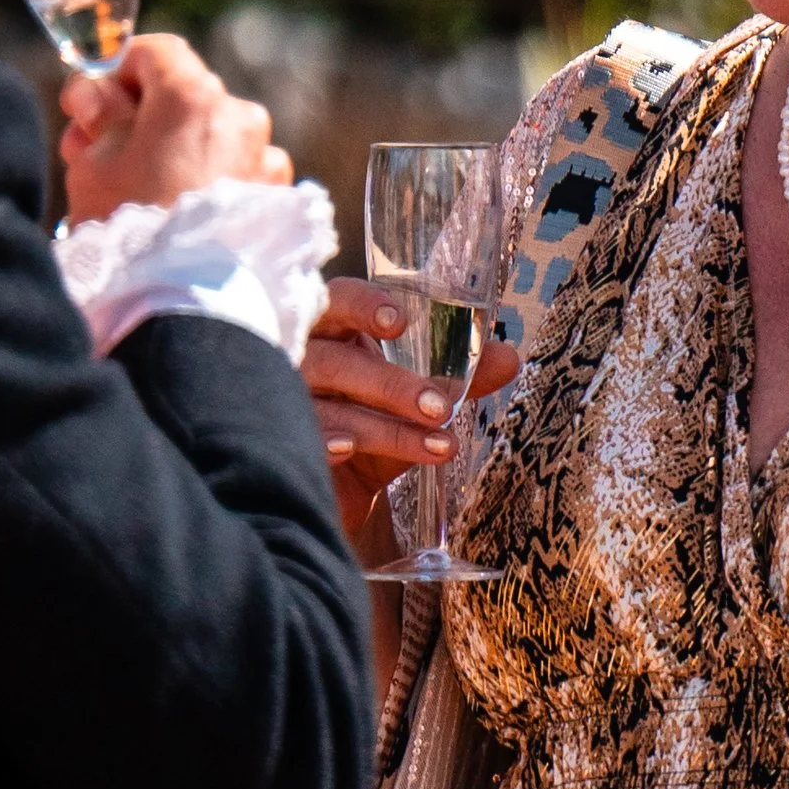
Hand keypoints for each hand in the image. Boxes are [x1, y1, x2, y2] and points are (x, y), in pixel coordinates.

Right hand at [59, 32, 294, 220]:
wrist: (180, 303)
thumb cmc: (128, 226)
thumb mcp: (94, 160)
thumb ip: (101, 115)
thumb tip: (103, 97)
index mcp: (195, 96)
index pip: (157, 53)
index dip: (117, 72)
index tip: (91, 104)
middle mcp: (242, 117)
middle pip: (185, 96)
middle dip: (140, 115)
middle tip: (95, 150)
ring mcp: (266, 159)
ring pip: (212, 137)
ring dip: (176, 149)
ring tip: (137, 189)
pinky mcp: (278, 198)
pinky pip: (237, 173)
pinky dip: (209, 180)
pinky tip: (178, 212)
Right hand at [304, 276, 521, 546]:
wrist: (343, 489)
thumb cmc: (377, 423)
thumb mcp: (421, 399)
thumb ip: (463, 376)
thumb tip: (510, 357)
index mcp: (332, 330)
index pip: (338, 299)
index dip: (364, 305)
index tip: (399, 321)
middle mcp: (301, 359)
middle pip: (334, 358)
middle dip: (390, 383)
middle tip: (439, 406)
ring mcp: (282, 401)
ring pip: (324, 405)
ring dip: (384, 425)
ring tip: (439, 444)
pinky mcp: (278, 442)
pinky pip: (300, 438)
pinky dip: (327, 442)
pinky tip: (351, 450)